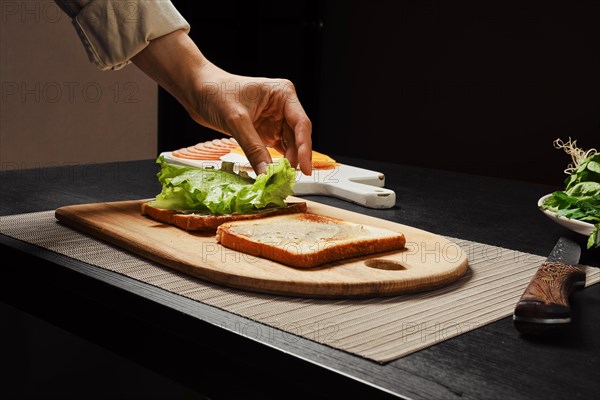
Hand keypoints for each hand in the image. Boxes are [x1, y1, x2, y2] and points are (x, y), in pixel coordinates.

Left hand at [132, 30, 311, 174]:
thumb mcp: (236, 121)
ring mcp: (274, 120)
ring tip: (279, 179)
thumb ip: (253, 148)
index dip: (305, 148)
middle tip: (288, 179)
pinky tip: (271, 173)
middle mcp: (283, 106)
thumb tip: (266, 174)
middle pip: (297, 137)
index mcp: (283, 94)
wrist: (196, 90)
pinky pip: (274, 150)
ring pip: (288, 146)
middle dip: (294, 158)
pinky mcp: (264, 131)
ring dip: (285, 162)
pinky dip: (273, 162)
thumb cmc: (215, 92)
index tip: (305, 168)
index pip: (301, 124)